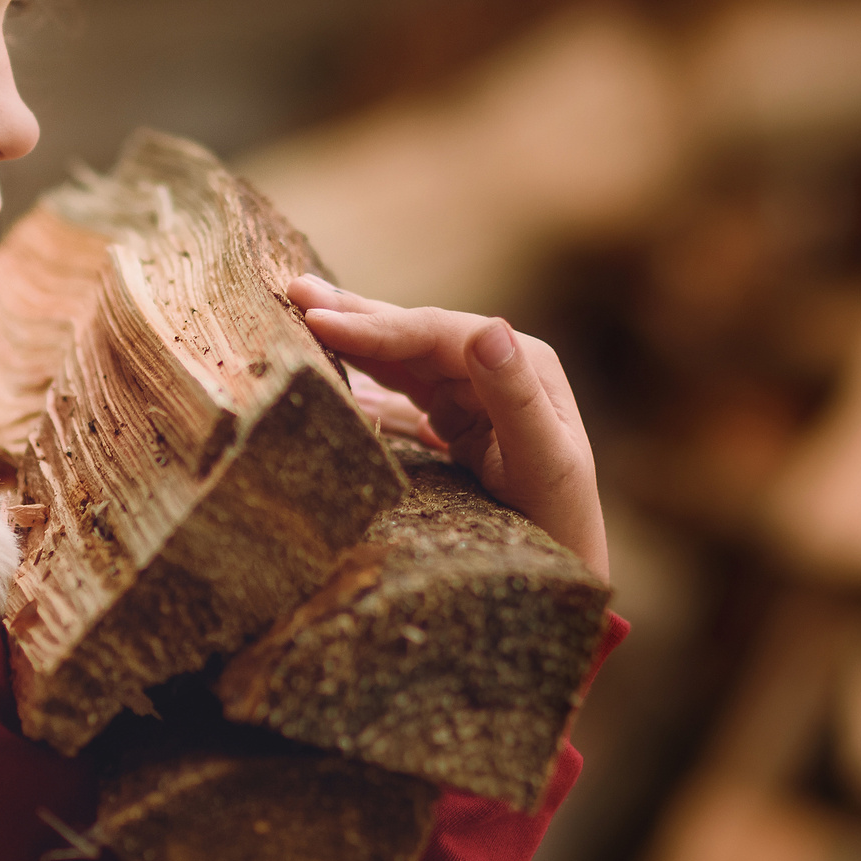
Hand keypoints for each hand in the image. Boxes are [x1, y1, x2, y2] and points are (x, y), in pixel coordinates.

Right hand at [287, 274, 608, 583]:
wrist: (565, 569)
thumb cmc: (561, 519)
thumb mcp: (546, 461)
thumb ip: (517, 397)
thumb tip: (489, 327)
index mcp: (521, 360)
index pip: (434, 332)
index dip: (376, 324)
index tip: (320, 319)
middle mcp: (495, 367)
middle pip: (413, 333)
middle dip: (354, 313)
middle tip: (294, 291)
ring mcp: (471, 393)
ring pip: (401, 357)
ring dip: (354, 337)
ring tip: (305, 314)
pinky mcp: (453, 421)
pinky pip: (398, 394)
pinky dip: (363, 383)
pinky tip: (331, 376)